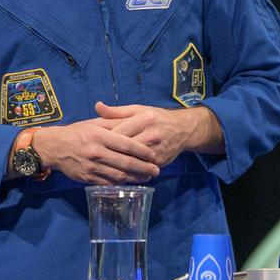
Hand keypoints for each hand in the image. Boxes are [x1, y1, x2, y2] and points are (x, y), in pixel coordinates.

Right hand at [32, 118, 159, 184]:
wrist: (54, 147)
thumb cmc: (78, 132)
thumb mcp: (96, 123)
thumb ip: (116, 122)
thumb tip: (138, 119)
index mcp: (100, 136)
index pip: (127, 145)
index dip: (143, 151)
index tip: (153, 155)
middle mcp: (96, 152)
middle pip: (126, 163)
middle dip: (144, 168)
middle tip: (156, 170)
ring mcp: (91, 167)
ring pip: (119, 176)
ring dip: (136, 178)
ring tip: (148, 177)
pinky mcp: (87, 179)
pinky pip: (108, 183)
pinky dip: (122, 183)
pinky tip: (131, 181)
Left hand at [94, 101, 220, 166]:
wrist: (183, 129)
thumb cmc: (157, 118)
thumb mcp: (138, 110)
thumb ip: (117, 111)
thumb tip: (97, 106)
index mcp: (145, 119)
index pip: (119, 131)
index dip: (105, 139)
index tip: (95, 143)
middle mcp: (152, 134)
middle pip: (124, 148)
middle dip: (109, 153)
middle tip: (95, 158)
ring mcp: (157, 149)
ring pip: (131, 161)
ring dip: (117, 165)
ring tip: (104, 167)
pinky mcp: (159, 161)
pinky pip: (140, 169)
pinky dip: (129, 172)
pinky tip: (118, 173)